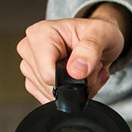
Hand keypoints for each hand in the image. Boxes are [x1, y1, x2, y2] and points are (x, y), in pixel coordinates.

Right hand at [16, 3, 131, 102]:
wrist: (101, 39)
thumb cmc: (96, 33)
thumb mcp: (101, 34)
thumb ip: (89, 51)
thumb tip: (75, 71)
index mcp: (40, 34)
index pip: (48, 74)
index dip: (71, 79)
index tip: (84, 67)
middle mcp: (30, 49)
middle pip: (49, 87)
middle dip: (76, 85)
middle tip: (88, 68)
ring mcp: (30, 66)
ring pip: (50, 95)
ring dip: (75, 90)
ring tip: (84, 71)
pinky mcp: (33, 80)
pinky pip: (49, 98)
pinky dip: (69, 94)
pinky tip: (77, 79)